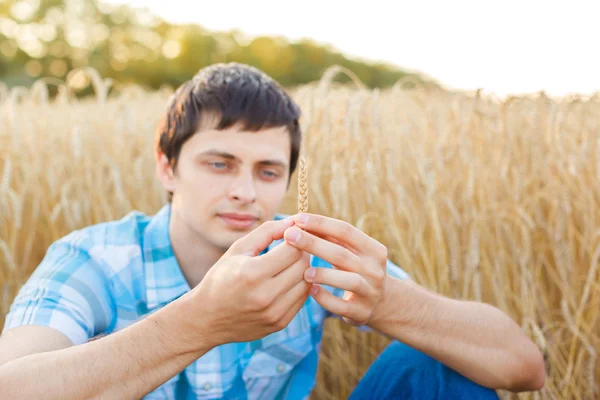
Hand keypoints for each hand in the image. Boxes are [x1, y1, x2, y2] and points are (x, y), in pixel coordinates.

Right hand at [189, 218, 310, 346]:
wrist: (206, 318)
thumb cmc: (221, 278)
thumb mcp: (239, 249)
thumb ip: (268, 231)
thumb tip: (295, 221)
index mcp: (252, 273)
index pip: (292, 250)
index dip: (296, 238)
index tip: (292, 234)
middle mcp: (265, 296)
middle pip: (302, 266)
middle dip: (302, 252)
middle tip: (294, 246)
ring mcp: (274, 313)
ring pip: (307, 283)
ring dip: (304, 269)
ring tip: (291, 262)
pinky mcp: (279, 323)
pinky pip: (302, 299)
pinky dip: (300, 286)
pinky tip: (289, 279)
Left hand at [283, 213, 387, 326]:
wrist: (382, 303)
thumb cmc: (356, 270)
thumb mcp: (350, 252)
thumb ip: (330, 238)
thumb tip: (300, 221)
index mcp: (374, 249)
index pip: (345, 231)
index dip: (321, 223)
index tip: (298, 218)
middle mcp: (375, 270)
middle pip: (342, 254)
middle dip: (313, 243)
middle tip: (289, 236)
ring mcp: (371, 292)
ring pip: (349, 281)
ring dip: (324, 274)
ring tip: (304, 272)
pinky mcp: (362, 312)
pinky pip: (342, 306)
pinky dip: (326, 298)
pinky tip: (311, 291)